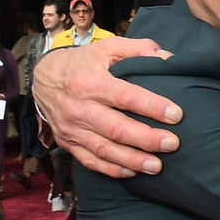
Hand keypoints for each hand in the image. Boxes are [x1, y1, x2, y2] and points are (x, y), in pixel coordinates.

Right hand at [32, 37, 181, 177]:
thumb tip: (168, 58)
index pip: (125, 96)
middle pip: (116, 128)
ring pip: (104, 150)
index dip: (152, 106)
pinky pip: (90, 161)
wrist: (43, 78)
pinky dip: (112, 169)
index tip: (176, 114)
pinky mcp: (68, 143)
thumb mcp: (107, 47)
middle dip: (146, 139)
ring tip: (157, 166)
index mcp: (90, 82)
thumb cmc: (82, 63)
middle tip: (172, 144)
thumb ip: (138, 49)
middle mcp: (79, 108)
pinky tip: (133, 172)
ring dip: (132, 160)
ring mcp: (72, 128)